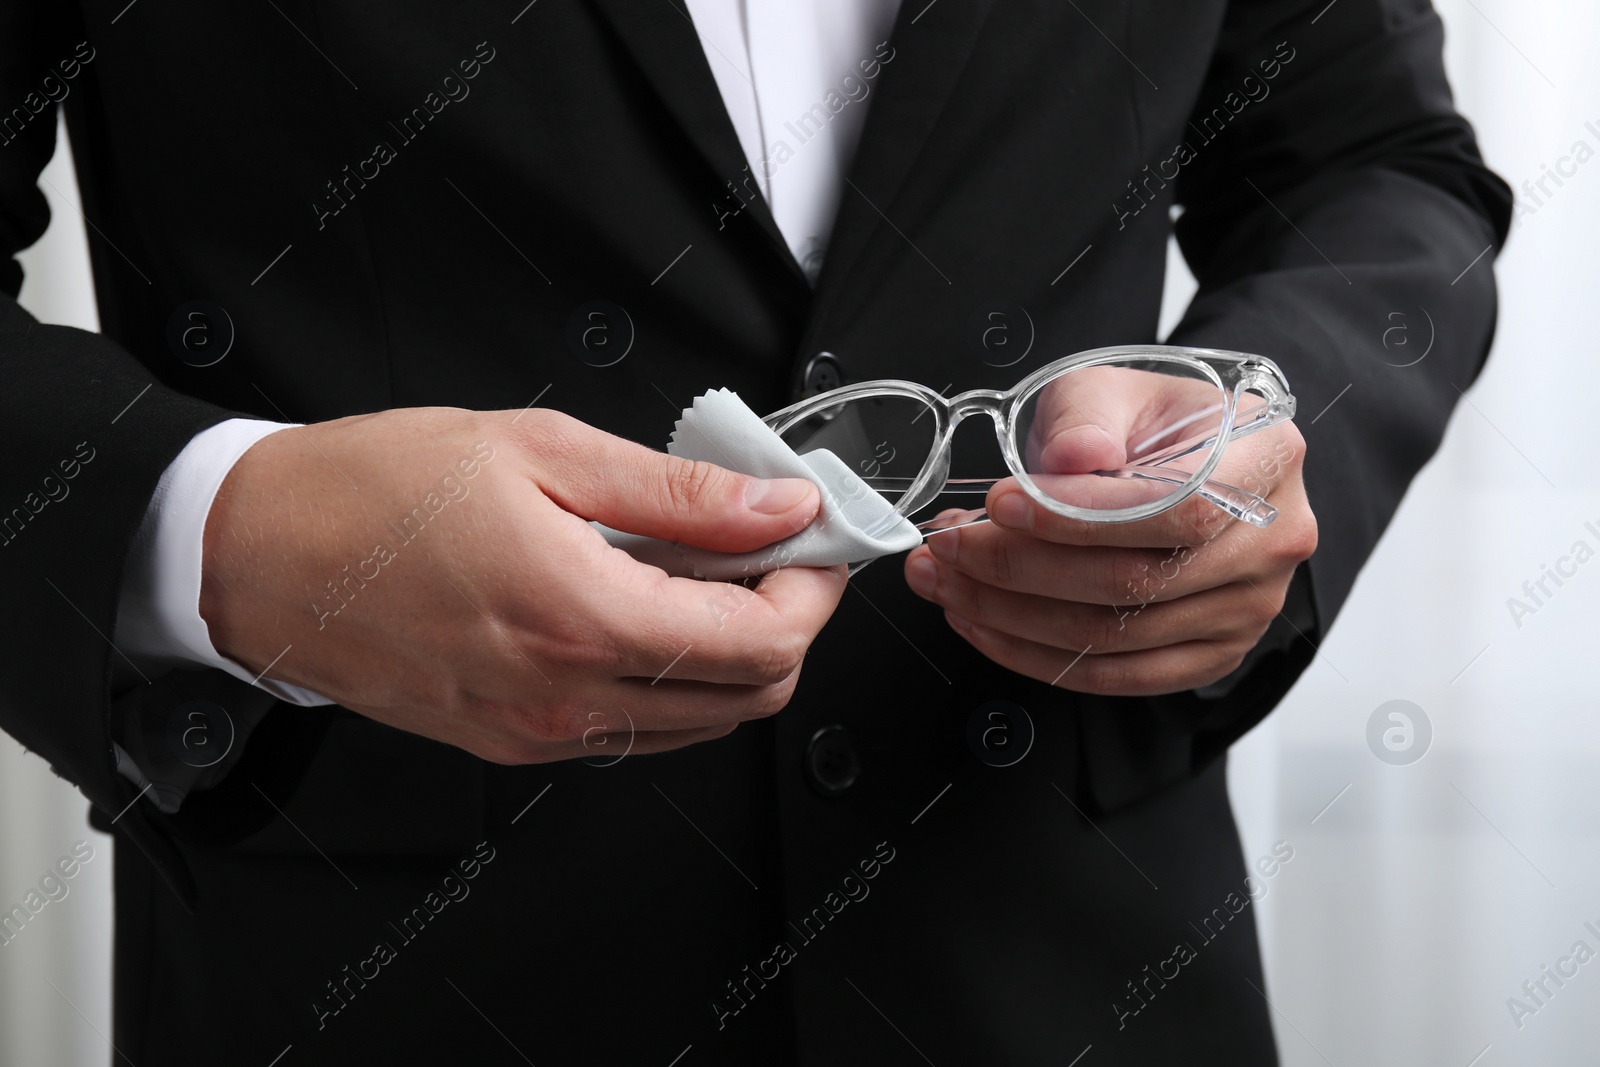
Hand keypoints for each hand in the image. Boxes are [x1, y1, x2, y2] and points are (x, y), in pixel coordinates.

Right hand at [200, 407, 845, 762]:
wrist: (257, 556)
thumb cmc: (375, 492)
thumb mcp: (540, 452)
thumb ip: (678, 493)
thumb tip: (776, 508)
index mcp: (582, 618)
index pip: (764, 642)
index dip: (811, 589)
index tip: (809, 539)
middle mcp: (566, 699)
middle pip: (749, 695)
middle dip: (786, 622)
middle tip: (766, 549)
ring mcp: (540, 735)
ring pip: (699, 723)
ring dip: (729, 652)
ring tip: (697, 569)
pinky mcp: (513, 744)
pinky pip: (634, 728)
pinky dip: (668, 675)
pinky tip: (638, 606)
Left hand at [902, 370, 1316, 695]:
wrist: (1184, 461)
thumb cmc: (1150, 424)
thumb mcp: (1113, 389)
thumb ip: (1087, 416)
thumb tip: (1069, 460)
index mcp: (1266, 458)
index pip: (1177, 507)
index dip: (1079, 517)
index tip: (999, 505)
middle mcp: (1272, 541)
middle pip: (1136, 582)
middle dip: (1018, 567)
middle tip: (946, 545)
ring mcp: (1246, 609)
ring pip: (1113, 635)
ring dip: (1008, 613)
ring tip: (945, 577)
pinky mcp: (1209, 655)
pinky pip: (1114, 675)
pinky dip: (1032, 654)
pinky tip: (979, 621)